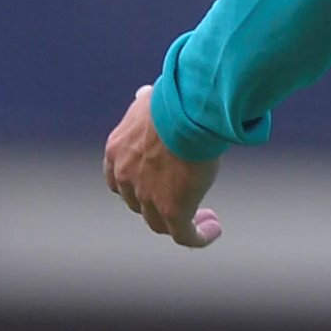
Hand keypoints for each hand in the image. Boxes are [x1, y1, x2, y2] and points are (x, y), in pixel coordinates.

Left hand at [104, 84, 222, 245]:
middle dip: (159, 203)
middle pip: (138, 203)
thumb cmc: (175, 98)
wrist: (187, 110)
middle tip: (185, 196)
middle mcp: (125, 177)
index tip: (157, 180)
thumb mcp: (150, 99)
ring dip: (179, 222)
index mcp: (116, 151)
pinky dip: (199, 236)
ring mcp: (147, 196)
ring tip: (204, 217)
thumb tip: (144, 94)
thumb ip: (146, 104)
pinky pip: (184, 235)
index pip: (117, 180)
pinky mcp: (173, 209)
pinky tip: (214, 228)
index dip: (136, 185)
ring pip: (159, 223)